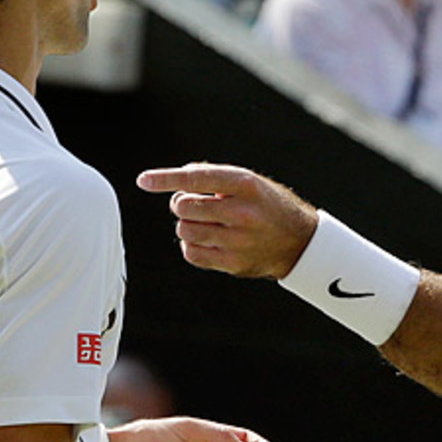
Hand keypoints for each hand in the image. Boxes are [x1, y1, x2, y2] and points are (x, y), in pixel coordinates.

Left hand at [136, 163, 317, 279]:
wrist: (298, 241)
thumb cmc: (265, 204)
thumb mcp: (248, 182)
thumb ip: (213, 177)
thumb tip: (177, 180)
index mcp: (245, 185)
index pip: (197, 179)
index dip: (166, 179)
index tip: (143, 180)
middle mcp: (242, 212)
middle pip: (184, 207)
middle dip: (182, 203)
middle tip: (196, 204)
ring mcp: (237, 241)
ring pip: (184, 230)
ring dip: (188, 224)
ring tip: (207, 222)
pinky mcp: (232, 263)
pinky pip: (191, 253)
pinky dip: (192, 244)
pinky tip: (209, 239)